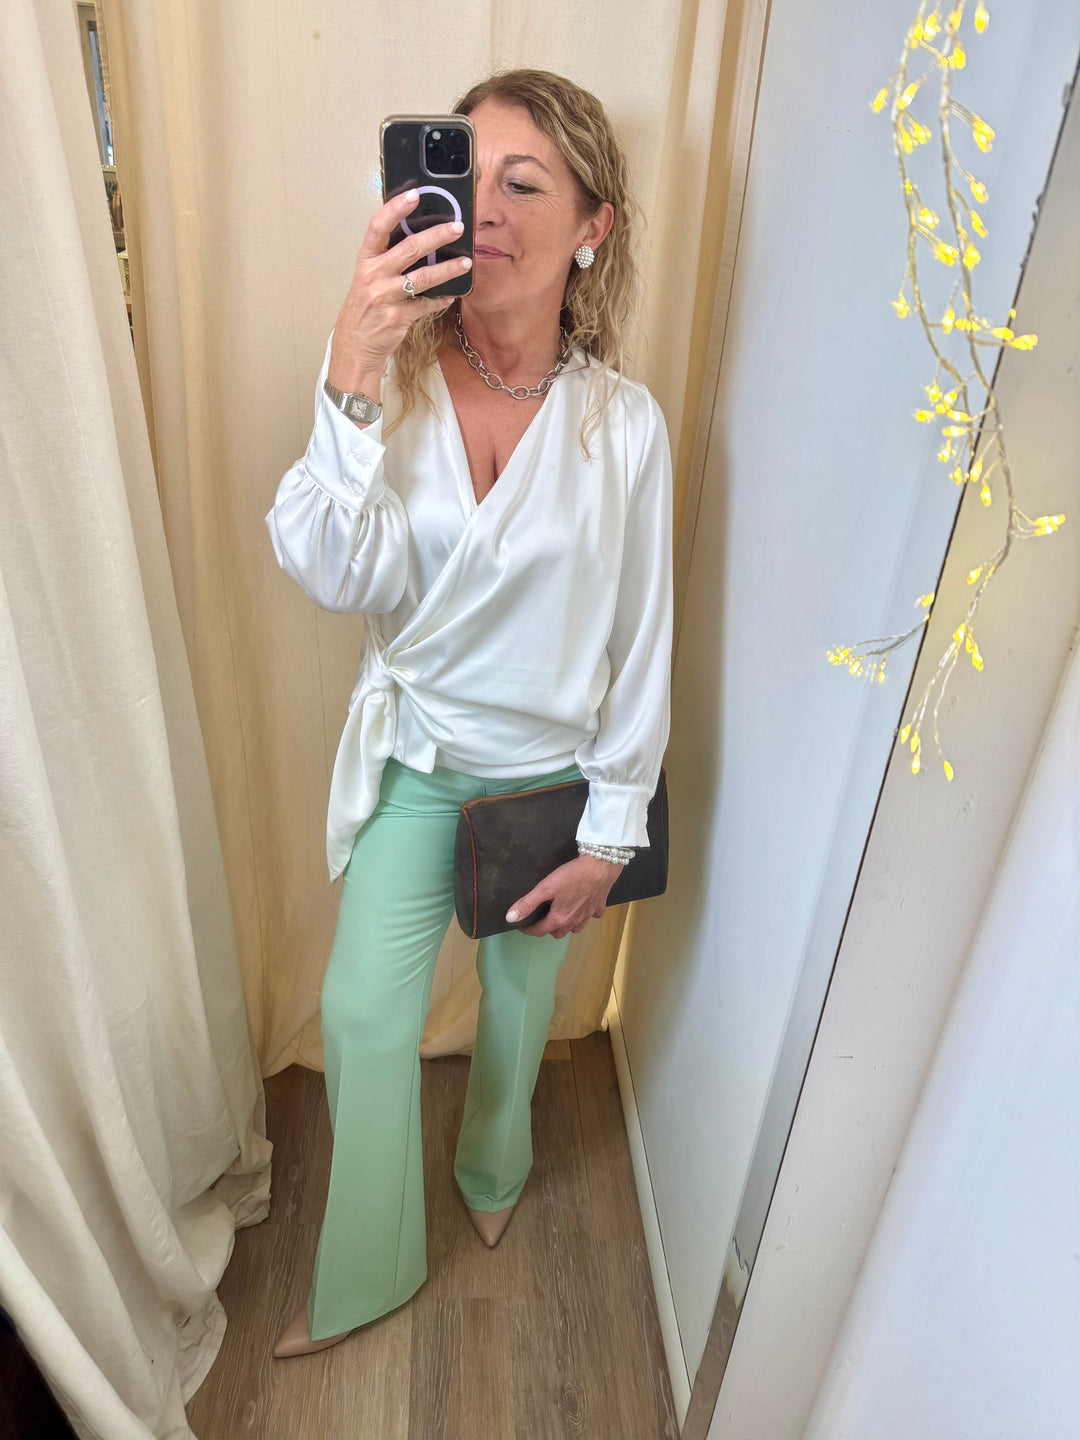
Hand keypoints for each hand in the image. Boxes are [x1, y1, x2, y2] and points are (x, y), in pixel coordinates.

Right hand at [327, 190, 472, 398]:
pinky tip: (451, 296)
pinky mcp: (398, 318)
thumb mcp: (368, 279)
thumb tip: (419, 240)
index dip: (395, 208)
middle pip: (409, 248)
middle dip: (436, 235)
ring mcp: (385, 297)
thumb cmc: (365, 308)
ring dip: (448, 269)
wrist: (355, 345)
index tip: (414, 194)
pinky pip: (426, 305)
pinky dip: (440, 300)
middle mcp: (373, 276)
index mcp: (365, 260)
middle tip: (457, 227)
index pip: (378, 227)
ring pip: (423, 278)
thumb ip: (387, 260)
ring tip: (466, 263)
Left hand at [506, 855, 623, 938]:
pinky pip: (591, 916)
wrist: (601, 866)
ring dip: (566, 925)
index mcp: (559, 918)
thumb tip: (510, 918)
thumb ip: (528, 903)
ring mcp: (588, 915)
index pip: (539, 931)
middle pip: (557, 933)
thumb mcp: (546, 887)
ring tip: (560, 915)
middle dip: (547, 928)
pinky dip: (585, 915)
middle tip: (540, 917)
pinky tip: (583, 906)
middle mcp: (574, 921)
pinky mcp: (599, 906)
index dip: (527, 929)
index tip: (520, 925)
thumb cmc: (572, 875)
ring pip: (574, 928)